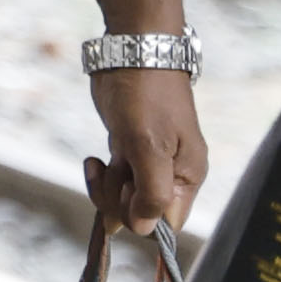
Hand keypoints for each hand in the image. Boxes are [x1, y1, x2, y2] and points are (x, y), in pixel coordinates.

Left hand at [85, 65, 209, 236]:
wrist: (133, 51)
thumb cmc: (146, 95)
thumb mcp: (149, 147)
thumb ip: (151, 192)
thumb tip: (146, 230)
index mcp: (187, 176)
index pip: (167, 223)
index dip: (142, 217)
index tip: (127, 194)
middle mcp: (171, 174)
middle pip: (141, 214)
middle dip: (117, 200)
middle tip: (112, 172)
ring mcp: (148, 164)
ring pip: (122, 200)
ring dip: (105, 188)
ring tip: (100, 163)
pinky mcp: (129, 152)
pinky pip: (113, 182)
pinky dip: (100, 177)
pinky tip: (93, 161)